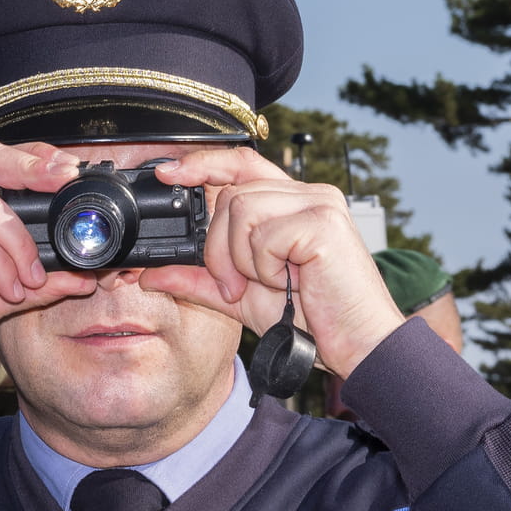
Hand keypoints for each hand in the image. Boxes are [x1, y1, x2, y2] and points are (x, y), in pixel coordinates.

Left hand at [141, 147, 403, 377]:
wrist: (358, 346)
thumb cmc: (311, 319)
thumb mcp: (241, 296)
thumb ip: (200, 279)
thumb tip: (151, 273)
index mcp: (293, 202)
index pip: (240, 163)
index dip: (202, 163)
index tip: (168, 174)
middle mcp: (309, 194)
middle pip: (231, 194)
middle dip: (218, 247)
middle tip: (236, 284)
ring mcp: (319, 204)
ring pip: (241, 210)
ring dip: (241, 258)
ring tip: (268, 283)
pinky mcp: (323, 224)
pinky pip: (263, 235)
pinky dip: (263, 267)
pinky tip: (287, 282)